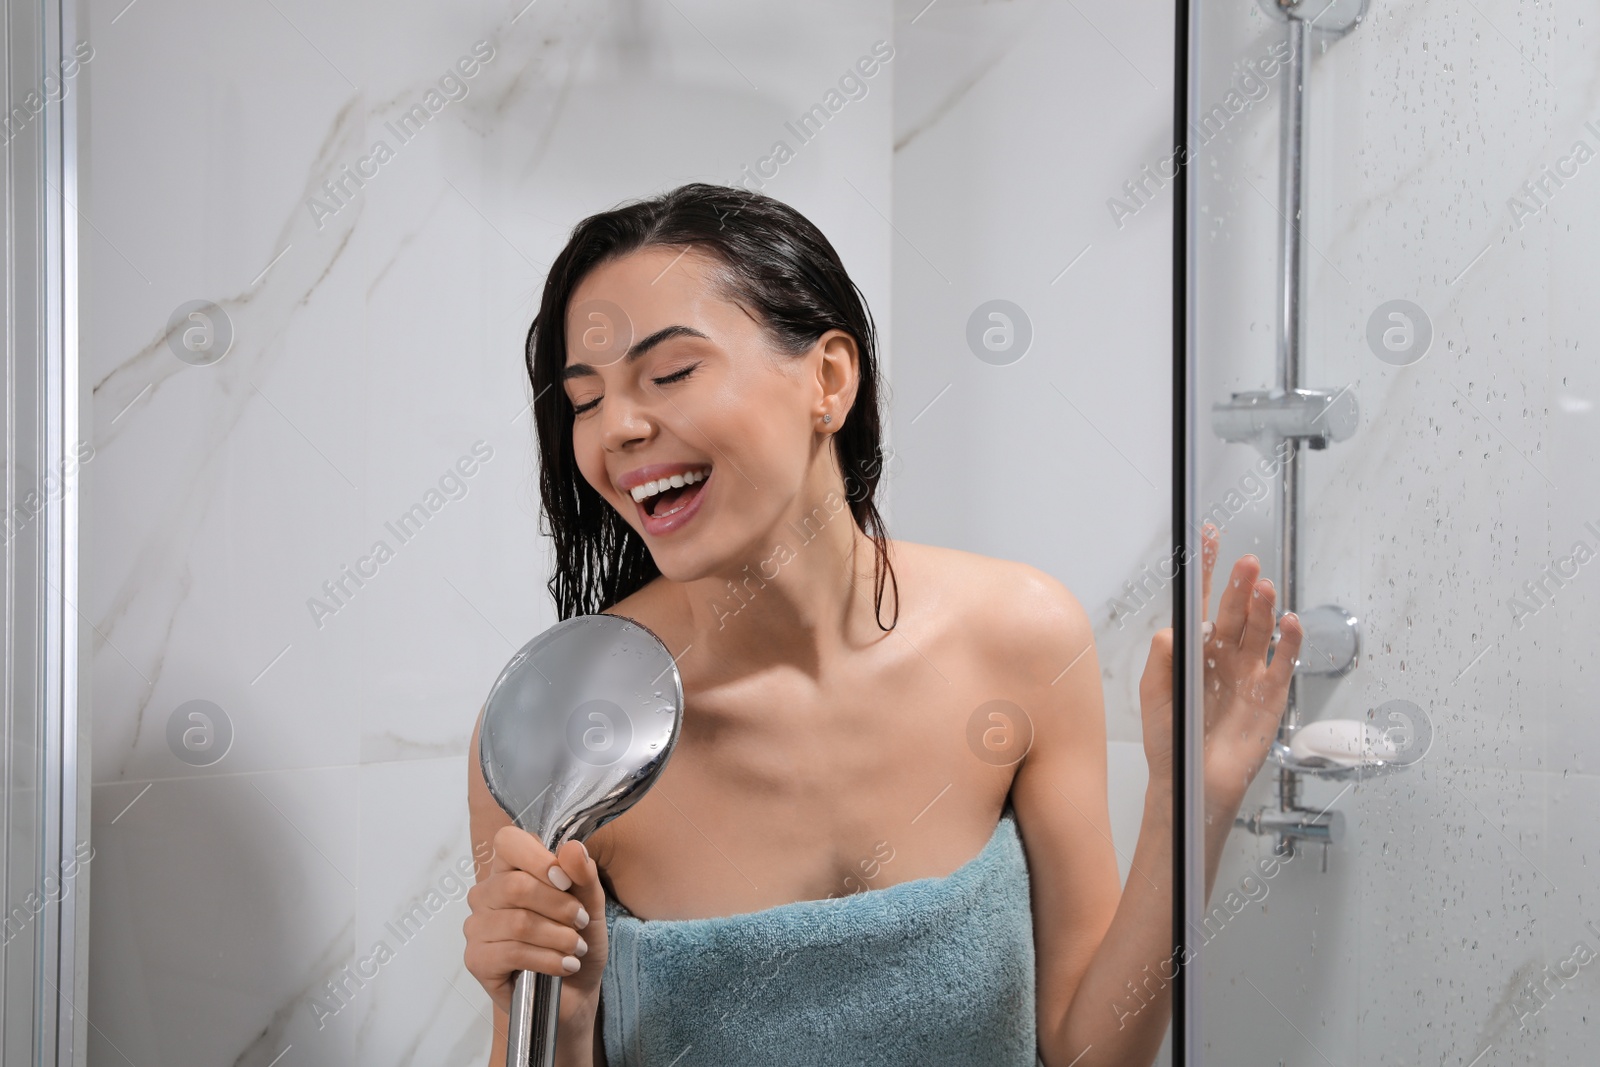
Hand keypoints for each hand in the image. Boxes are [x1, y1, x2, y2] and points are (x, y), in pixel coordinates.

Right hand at [463, 826, 608, 1029]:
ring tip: (576, 948)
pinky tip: (565, 966)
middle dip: (560, 906)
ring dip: (558, 937)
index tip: (567, 882)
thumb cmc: (577, 940)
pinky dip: (548, 960)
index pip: (509, 842)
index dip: (539, 858)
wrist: (575, 991)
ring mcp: (477, 928)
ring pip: (518, 923)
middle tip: (581, 922)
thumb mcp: (591, 904)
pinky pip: (513, 953)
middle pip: (517, 886)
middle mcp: (486, 895)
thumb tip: (572, 848)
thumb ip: (583, 875)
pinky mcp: (476, 960)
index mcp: (509, 870)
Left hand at [1138, 524, 1301, 812]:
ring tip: (1263, 586)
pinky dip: (1289, 642)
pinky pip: (1283, 663)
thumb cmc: (1169, 740)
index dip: (1208, 572)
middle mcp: (1225, 656)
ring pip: (1259, 630)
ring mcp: (1250, 673)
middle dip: (1240, 585)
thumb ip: (1161, 660)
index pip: (1204, 603)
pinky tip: (1289, 621)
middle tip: (1245, 563)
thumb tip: (1173, 629)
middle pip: (1235, 611)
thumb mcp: (1154, 695)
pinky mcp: (1270, 695)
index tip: (1209, 539)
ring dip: (1263, 607)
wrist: (1190, 783)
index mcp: (1195, 650)